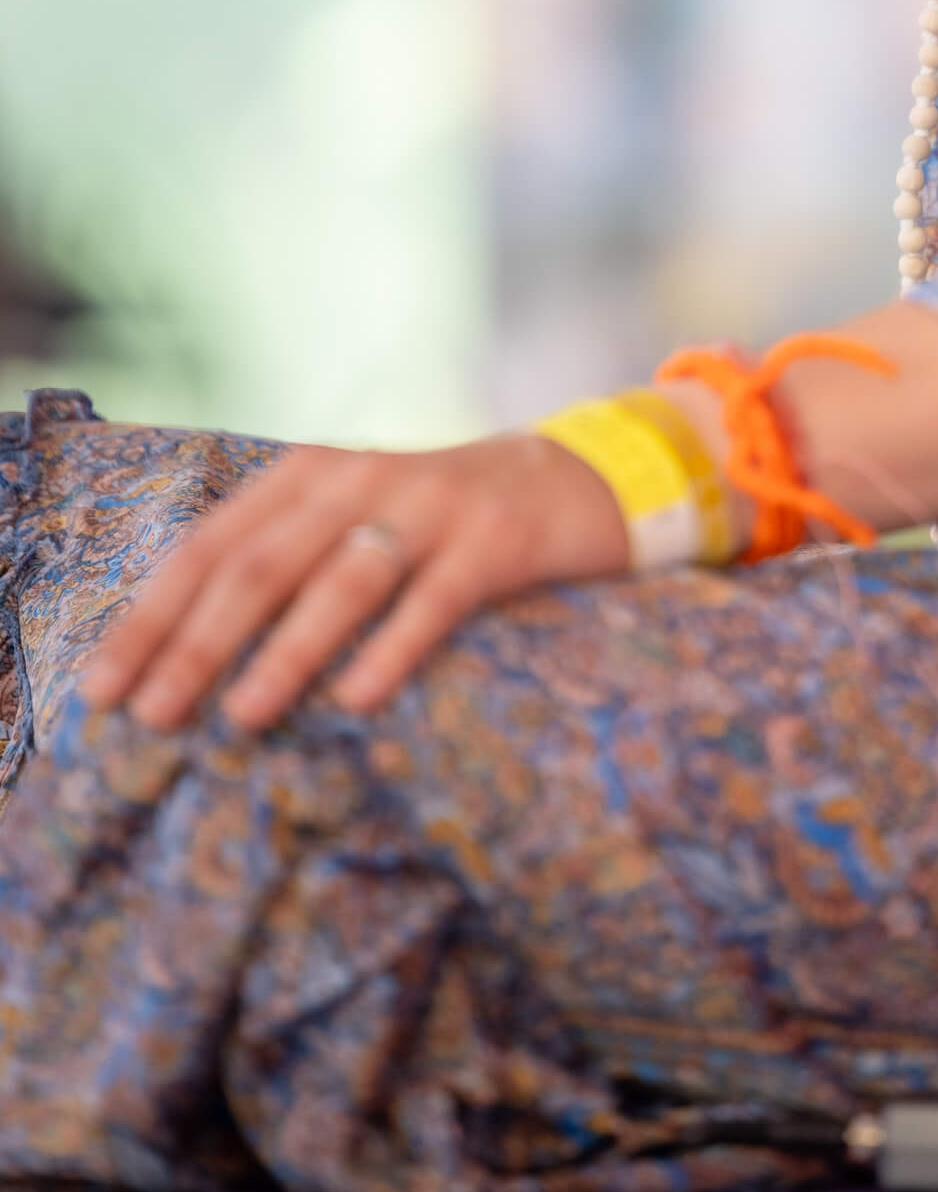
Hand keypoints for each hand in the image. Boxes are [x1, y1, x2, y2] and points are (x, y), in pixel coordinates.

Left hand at [80, 432, 631, 733]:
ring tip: (242, 716)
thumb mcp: (354, 516)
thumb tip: (180, 657)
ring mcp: (432, 505)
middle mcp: (363, 478)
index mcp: (313, 474)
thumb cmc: (441, 519)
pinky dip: (390, 648)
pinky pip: (433, 598)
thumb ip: (284, 558)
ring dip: (285, 651)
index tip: (105, 689)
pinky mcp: (495, 539)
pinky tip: (357, 699)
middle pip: (260, 564)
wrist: (579, 477)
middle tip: (155, 717)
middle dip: (197, 645)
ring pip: (340, 579)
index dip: (151, 617)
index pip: (211, 545)